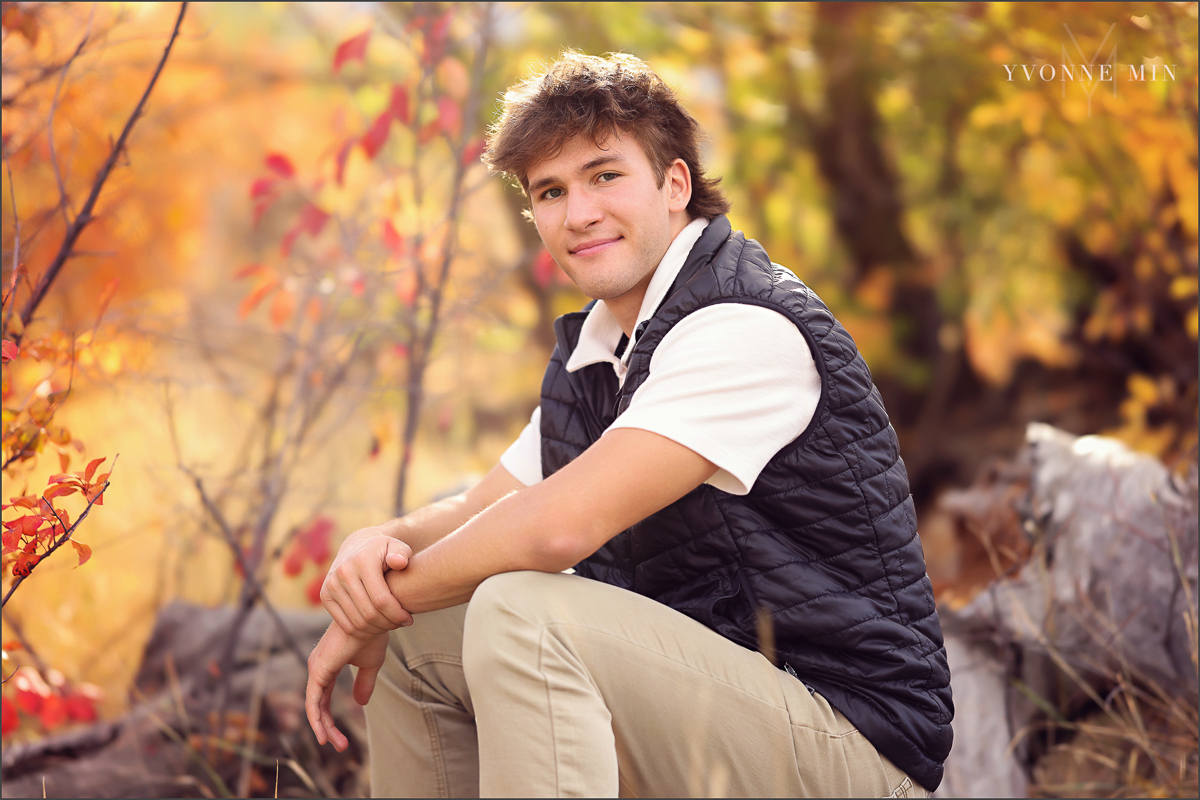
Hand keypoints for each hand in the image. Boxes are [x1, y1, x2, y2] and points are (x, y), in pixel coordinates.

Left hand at [306, 622, 389, 751]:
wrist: (373, 617)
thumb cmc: (372, 635)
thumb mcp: (371, 664)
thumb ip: (364, 683)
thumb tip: (360, 703)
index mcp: (326, 666)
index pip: (323, 700)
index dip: (330, 721)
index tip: (342, 740)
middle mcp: (317, 667)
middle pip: (318, 706)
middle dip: (328, 729)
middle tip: (342, 747)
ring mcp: (315, 669)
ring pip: (315, 707)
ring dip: (325, 729)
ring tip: (338, 745)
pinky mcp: (318, 670)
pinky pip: (313, 701)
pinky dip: (317, 720)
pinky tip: (323, 734)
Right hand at [320, 529, 413, 635]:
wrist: (357, 546)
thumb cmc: (384, 551)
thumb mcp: (397, 547)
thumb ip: (401, 554)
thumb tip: (399, 563)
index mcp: (362, 560)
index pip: (381, 600)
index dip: (397, 614)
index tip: (409, 619)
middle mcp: (343, 572)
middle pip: (369, 613)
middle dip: (389, 623)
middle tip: (401, 624)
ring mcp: (331, 585)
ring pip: (357, 622)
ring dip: (377, 629)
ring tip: (390, 625)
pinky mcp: (325, 596)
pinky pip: (345, 624)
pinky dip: (362, 631)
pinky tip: (376, 627)